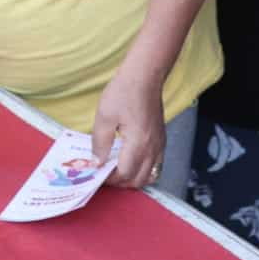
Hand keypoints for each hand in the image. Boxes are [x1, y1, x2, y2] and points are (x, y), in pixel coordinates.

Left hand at [91, 66, 166, 187]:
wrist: (144, 77)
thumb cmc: (123, 93)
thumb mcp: (104, 116)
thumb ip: (100, 142)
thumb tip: (97, 162)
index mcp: (138, 144)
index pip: (125, 174)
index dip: (109, 178)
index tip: (96, 174)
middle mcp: (153, 149)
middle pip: (139, 180)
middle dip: (121, 182)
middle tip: (105, 175)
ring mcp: (160, 145)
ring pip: (149, 175)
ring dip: (133, 178)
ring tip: (116, 171)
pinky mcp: (162, 139)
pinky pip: (155, 165)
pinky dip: (143, 170)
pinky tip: (129, 161)